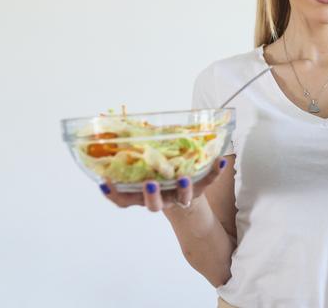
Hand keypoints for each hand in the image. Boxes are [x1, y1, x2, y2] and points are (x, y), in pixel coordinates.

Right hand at [98, 157, 227, 211]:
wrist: (186, 195)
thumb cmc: (161, 174)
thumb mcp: (148, 164)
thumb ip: (139, 150)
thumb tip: (125, 122)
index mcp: (144, 193)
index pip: (125, 199)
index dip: (114, 194)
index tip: (105, 182)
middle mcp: (162, 198)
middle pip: (153, 205)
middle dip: (151, 196)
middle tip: (150, 183)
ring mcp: (181, 196)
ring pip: (181, 198)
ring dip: (183, 188)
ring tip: (184, 176)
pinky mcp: (200, 189)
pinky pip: (208, 182)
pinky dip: (215, 171)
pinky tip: (221, 160)